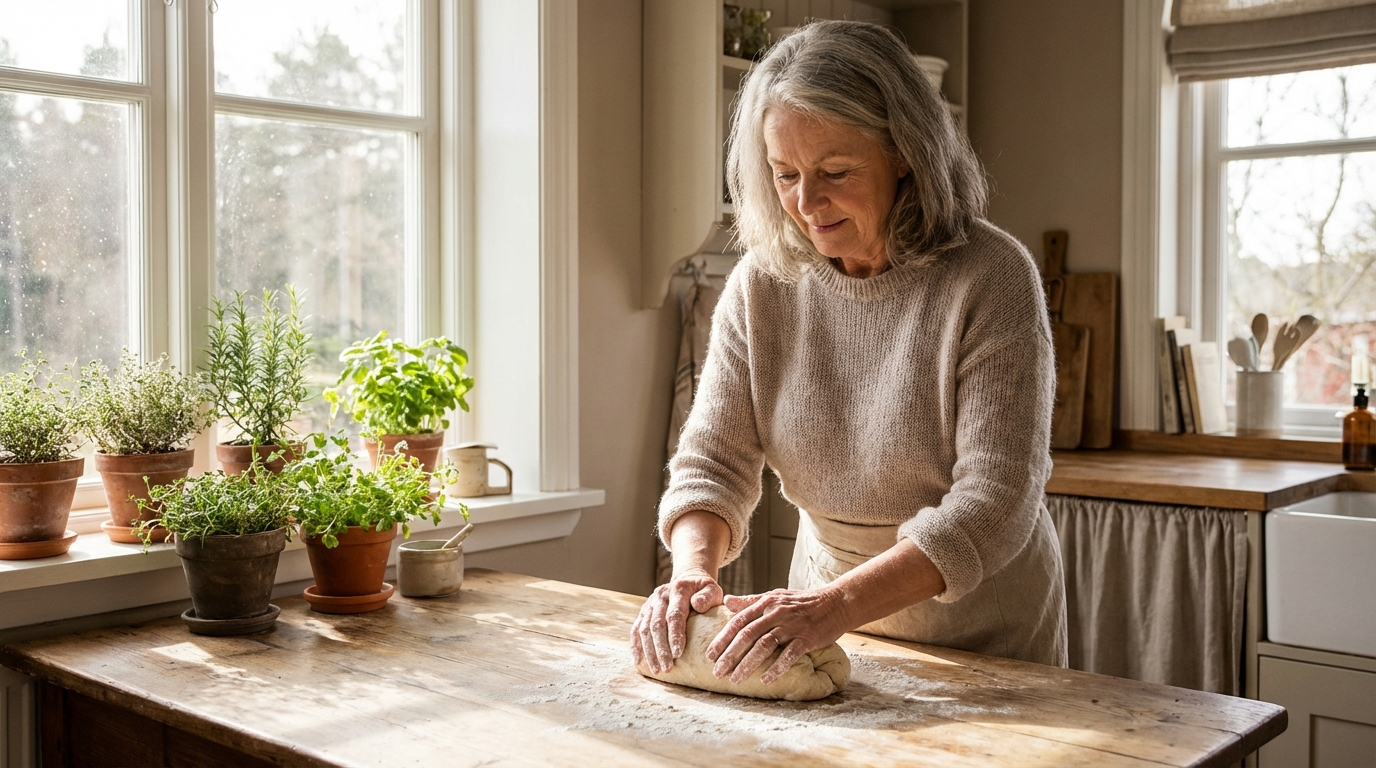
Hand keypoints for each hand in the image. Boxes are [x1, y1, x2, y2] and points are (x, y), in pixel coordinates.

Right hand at [629, 567, 723, 673]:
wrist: (687, 578)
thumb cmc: (703, 589)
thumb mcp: (712, 589)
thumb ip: (708, 597)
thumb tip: (697, 605)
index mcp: (677, 590)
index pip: (674, 615)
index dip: (675, 635)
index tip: (678, 654)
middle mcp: (660, 596)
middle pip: (656, 625)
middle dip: (661, 649)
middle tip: (667, 668)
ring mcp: (650, 604)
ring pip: (644, 629)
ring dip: (649, 651)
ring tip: (657, 670)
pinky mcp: (643, 612)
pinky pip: (635, 630)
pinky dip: (636, 646)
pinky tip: (638, 661)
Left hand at [707, 587, 850, 685]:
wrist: (836, 602)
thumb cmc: (803, 601)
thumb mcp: (775, 596)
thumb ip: (751, 601)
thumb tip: (727, 601)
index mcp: (766, 603)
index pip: (738, 622)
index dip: (723, 639)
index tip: (710, 655)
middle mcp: (776, 613)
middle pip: (747, 635)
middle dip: (730, 655)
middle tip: (717, 672)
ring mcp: (792, 626)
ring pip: (764, 645)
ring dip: (748, 664)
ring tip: (735, 679)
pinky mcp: (807, 638)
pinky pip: (789, 654)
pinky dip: (776, 667)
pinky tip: (766, 680)